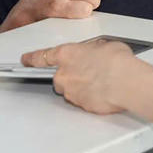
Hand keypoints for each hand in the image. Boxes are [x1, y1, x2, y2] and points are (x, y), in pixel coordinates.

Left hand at [20, 38, 141, 113]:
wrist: (126, 83)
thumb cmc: (117, 62)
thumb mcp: (104, 45)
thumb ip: (91, 50)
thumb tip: (95, 53)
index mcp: (66, 55)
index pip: (41, 57)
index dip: (32, 59)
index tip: (26, 60)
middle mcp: (64, 75)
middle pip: (60, 76)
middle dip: (72, 74)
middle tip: (91, 70)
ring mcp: (71, 92)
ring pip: (72, 90)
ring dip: (82, 86)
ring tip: (102, 81)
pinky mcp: (81, 106)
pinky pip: (83, 101)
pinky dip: (91, 97)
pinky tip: (105, 91)